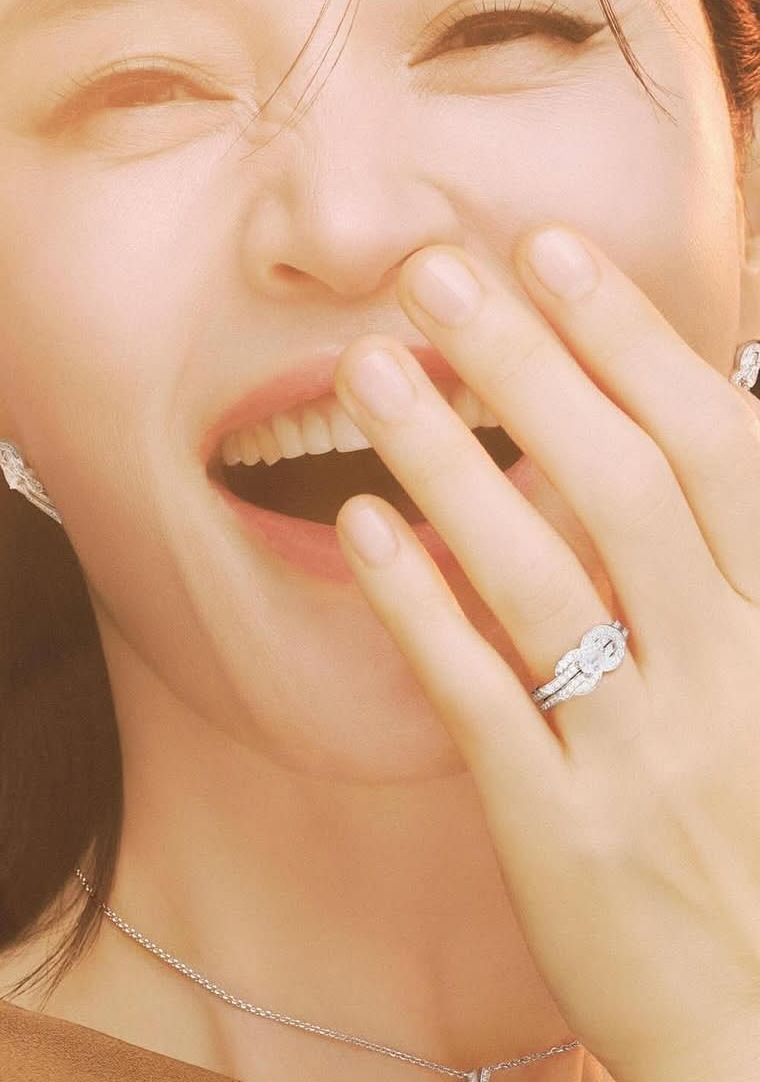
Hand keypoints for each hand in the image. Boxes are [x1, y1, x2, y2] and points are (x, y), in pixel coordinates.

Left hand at [332, 228, 759, 1081]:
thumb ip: (740, 571)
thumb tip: (700, 432)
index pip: (715, 449)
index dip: (631, 340)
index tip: (551, 250)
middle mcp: (733, 678)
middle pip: (621, 484)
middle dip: (528, 362)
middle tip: (437, 273)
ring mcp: (645, 756)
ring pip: (542, 573)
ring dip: (451, 456)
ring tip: (373, 365)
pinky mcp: (563, 831)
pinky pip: (481, 694)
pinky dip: (420, 602)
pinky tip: (360, 522)